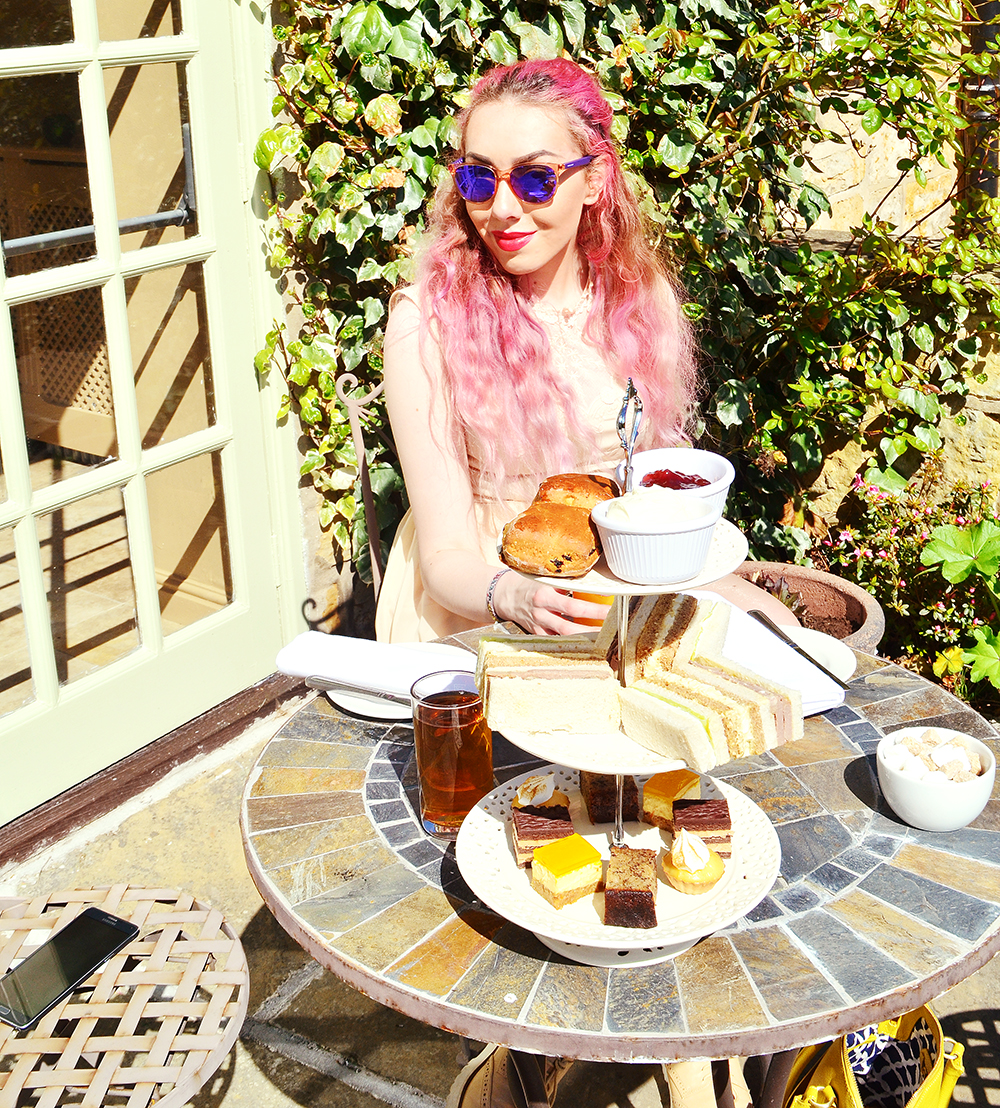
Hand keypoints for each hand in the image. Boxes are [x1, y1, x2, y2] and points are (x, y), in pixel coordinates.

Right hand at [492, 572, 610, 634]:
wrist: (503, 595)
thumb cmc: (527, 583)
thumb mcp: (544, 578)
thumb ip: (565, 581)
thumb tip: (591, 581)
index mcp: (544, 596)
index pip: (574, 604)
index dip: (593, 608)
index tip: (611, 607)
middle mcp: (541, 613)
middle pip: (570, 625)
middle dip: (593, 628)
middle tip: (613, 626)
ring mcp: (538, 626)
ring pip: (563, 637)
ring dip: (584, 639)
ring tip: (604, 638)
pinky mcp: (536, 634)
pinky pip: (554, 641)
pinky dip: (569, 642)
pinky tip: (586, 644)